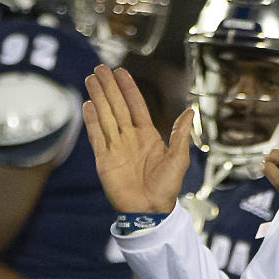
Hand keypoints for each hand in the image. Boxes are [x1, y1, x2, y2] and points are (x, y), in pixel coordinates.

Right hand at [83, 65, 192, 212]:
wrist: (150, 210)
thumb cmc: (167, 187)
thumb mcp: (178, 158)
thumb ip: (180, 134)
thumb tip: (190, 111)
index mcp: (148, 135)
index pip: (135, 106)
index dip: (128, 88)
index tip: (120, 72)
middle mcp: (130, 138)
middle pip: (117, 106)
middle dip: (109, 87)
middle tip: (100, 68)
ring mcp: (115, 147)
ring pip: (105, 116)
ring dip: (98, 97)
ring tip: (91, 79)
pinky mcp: (104, 160)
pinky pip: (97, 136)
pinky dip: (92, 120)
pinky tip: (88, 105)